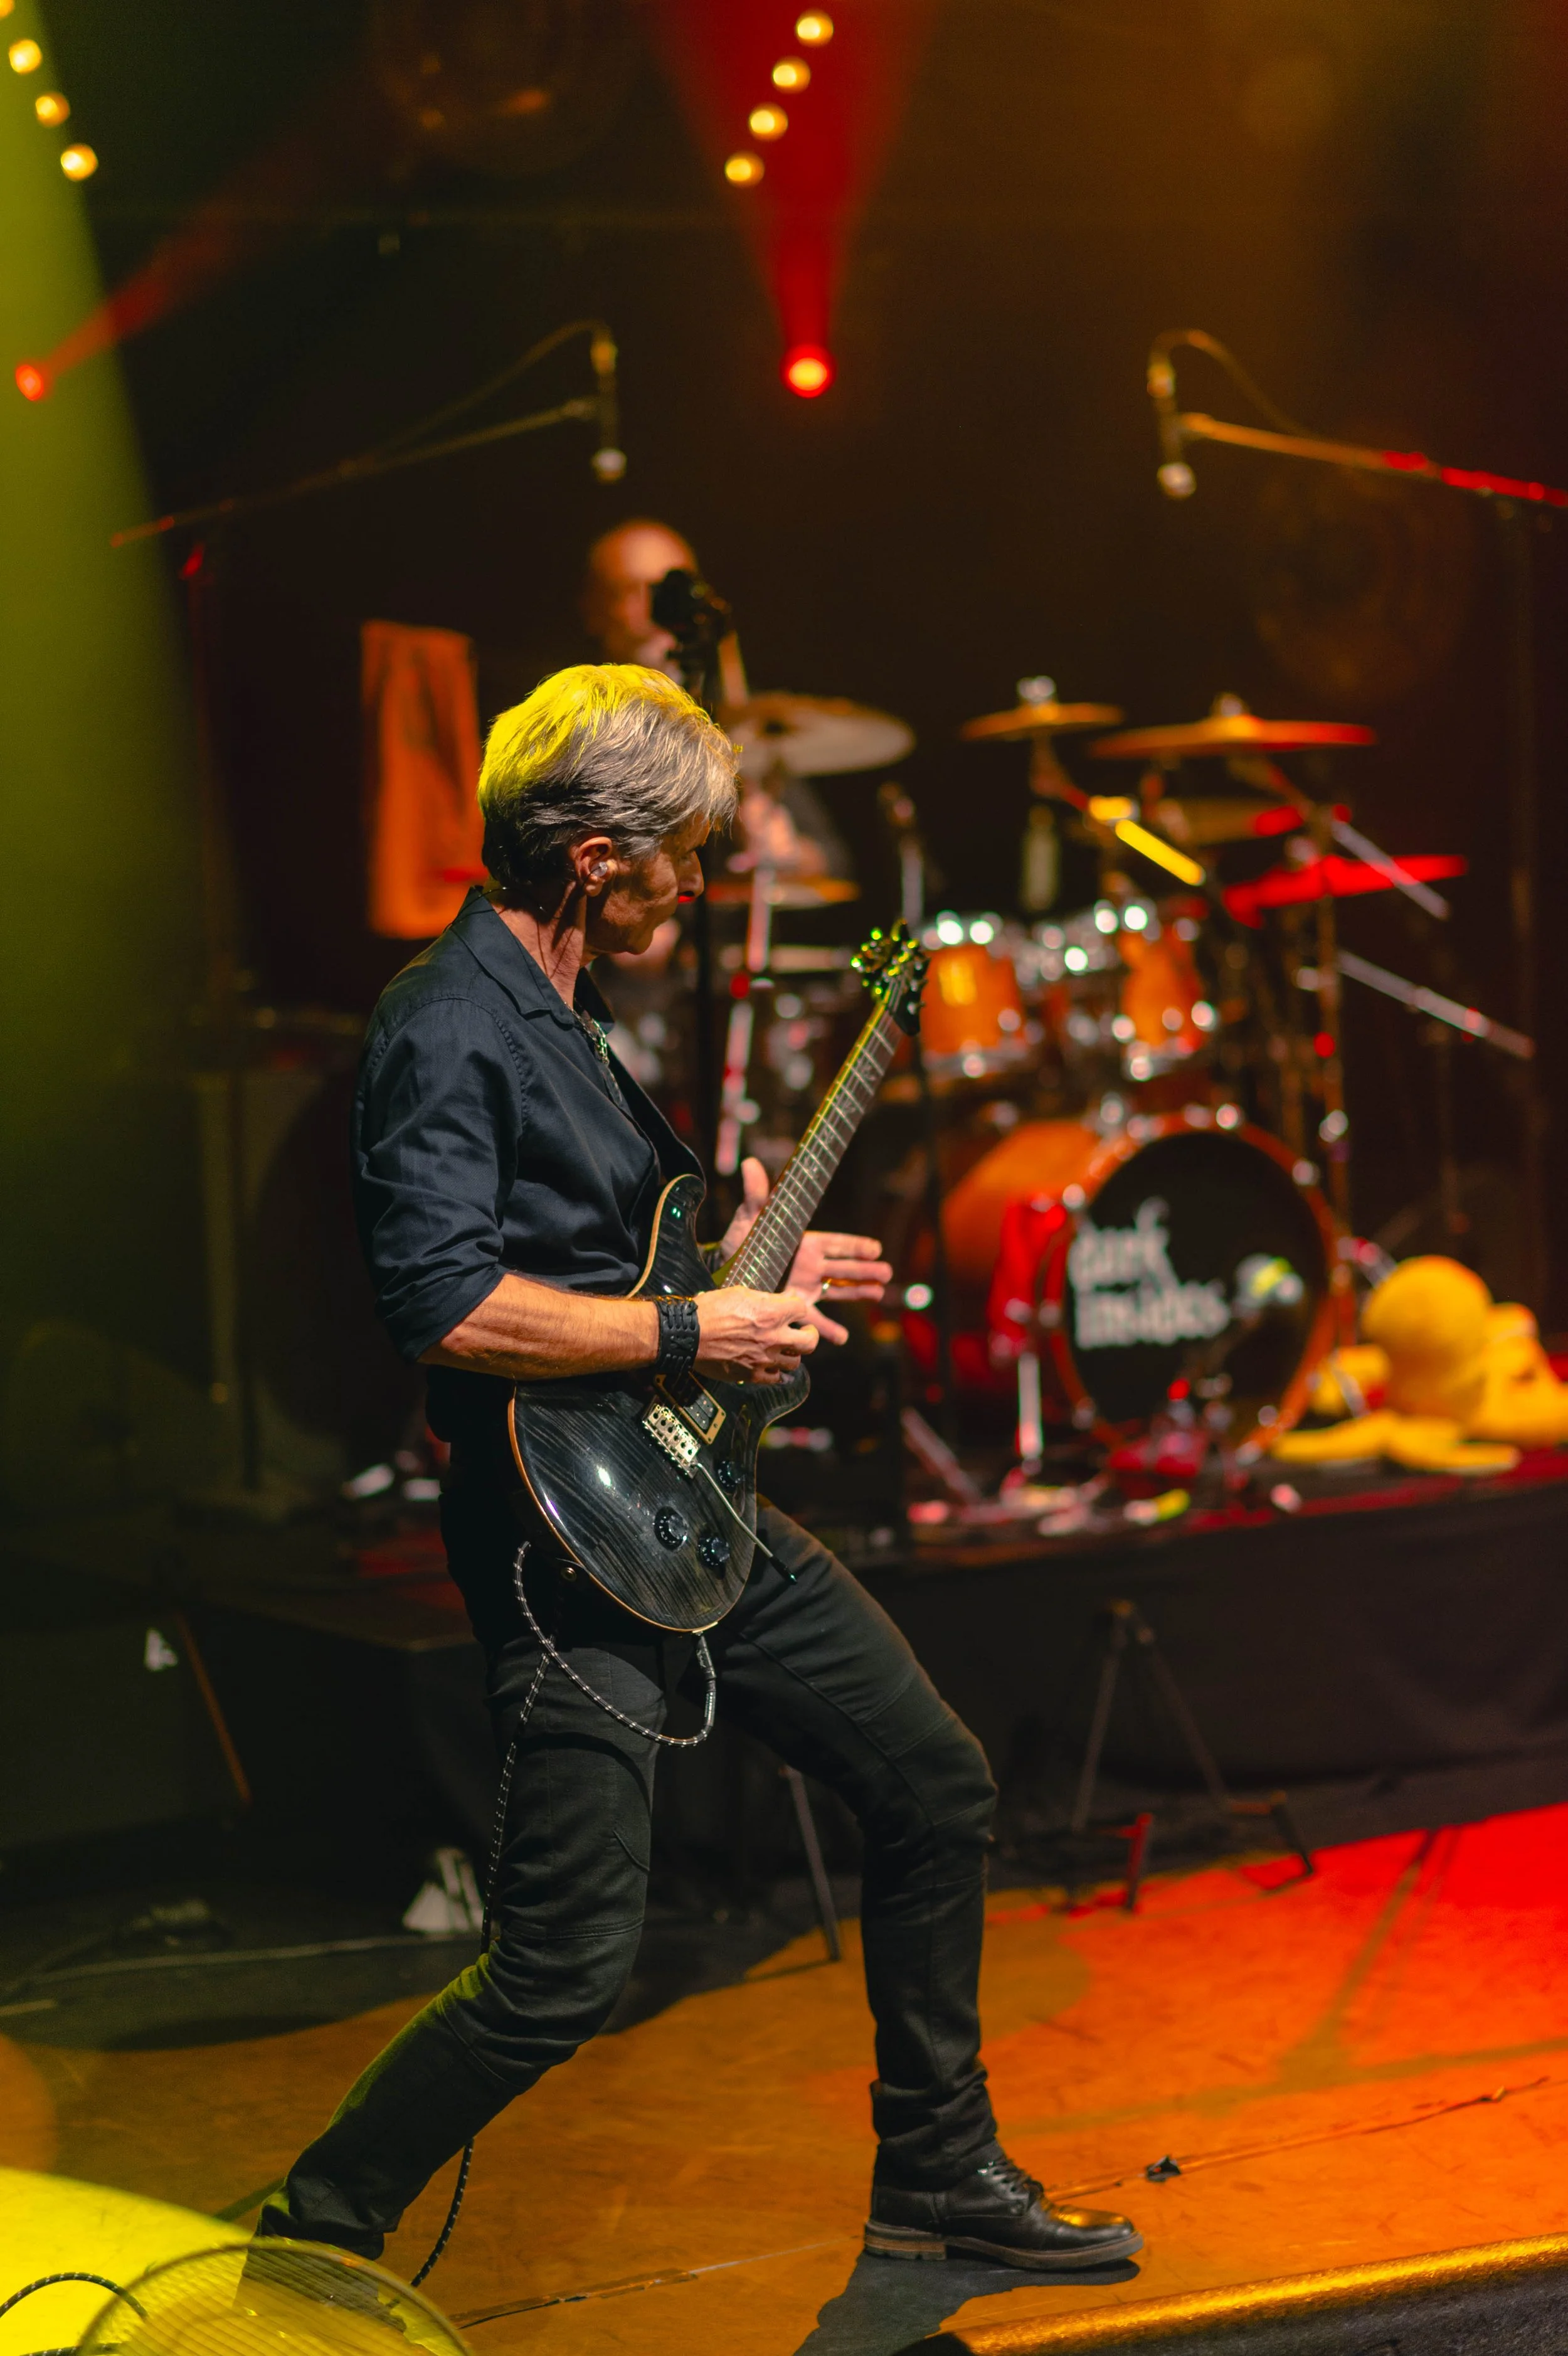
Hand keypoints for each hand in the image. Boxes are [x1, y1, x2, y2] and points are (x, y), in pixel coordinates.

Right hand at [695, 1286, 820, 1384]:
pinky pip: (775, 1378)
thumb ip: (764, 1300)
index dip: (798, 1307)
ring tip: (787, 1349)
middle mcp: (773, 1338)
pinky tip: (774, 1366)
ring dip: (793, 1354)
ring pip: (795, 1362)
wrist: (688, 1335)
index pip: (802, 1309)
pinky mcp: (752, 1374)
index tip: (793, 1307)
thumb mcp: (739, 1293)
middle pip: (809, 1341)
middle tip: (804, 1331)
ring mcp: (764, 1359)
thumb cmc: (710, 1310)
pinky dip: (777, 1372)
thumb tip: (776, 1302)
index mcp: (771, 1313)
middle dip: (809, 1334)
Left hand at [717, 1158, 891, 1347]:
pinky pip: (815, 1319)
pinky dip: (828, 1329)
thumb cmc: (740, 1243)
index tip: (875, 1248)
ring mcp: (806, 1287)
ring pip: (839, 1291)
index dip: (855, 1245)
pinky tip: (842, 1338)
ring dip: (859, 1293)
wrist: (724, 1272)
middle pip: (844, 1268)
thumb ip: (755, 1195)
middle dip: (866, 1271)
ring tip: (880, 1295)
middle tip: (887, 1273)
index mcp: (805, 1243)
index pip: (836, 1243)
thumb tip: (750, 1163)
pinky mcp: (796, 1306)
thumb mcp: (749, 1219)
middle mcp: (810, 1265)